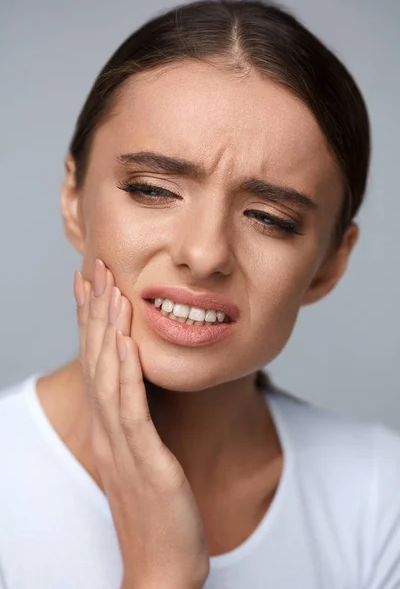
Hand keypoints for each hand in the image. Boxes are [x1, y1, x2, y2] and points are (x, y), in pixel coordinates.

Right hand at [73, 259, 209, 587]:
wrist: (163, 565)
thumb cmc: (159, 513)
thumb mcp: (147, 460)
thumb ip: (142, 427)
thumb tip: (145, 398)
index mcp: (110, 427)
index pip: (96, 363)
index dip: (91, 322)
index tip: (92, 285)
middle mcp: (108, 429)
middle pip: (96, 358)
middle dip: (94, 310)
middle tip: (94, 268)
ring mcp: (121, 441)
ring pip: (108, 371)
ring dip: (106, 326)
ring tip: (109, 285)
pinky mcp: (142, 455)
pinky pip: (129, 402)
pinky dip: (124, 366)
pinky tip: (124, 336)